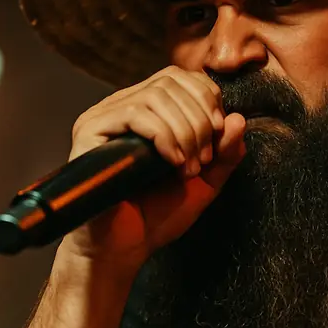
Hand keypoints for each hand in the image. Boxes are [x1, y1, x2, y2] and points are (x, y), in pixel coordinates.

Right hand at [56, 66, 246, 276]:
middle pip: (171, 81)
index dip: (207, 98)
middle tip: (203, 160)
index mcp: (147, 109)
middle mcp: (123, 105)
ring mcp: (104, 116)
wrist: (124, 250)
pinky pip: (134, 114)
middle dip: (200, 118)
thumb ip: (224, 153)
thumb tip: (238, 119)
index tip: (217, 136)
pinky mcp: (89, 131)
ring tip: (188, 167)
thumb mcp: (204, 182)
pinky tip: (171, 162)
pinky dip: (163, 135)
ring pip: (156, 95)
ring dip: (185, 130)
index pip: (180, 77)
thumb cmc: (158, 216)